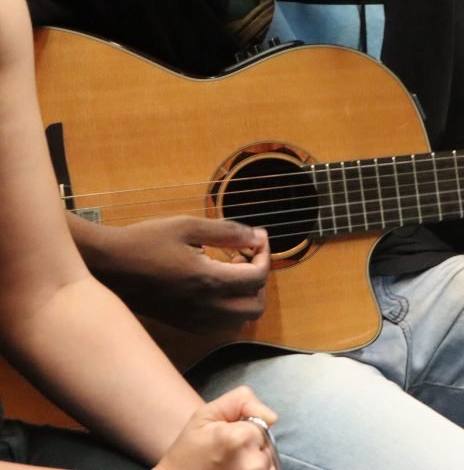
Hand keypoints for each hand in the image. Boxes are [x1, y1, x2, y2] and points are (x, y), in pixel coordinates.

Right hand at [98, 217, 269, 331]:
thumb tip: (258, 237)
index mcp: (209, 281)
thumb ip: (228, 233)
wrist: (109, 266)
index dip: (266, 256)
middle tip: (244, 257)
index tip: (257, 239)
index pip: (258, 278)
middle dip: (260, 281)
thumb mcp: (189, 227)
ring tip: (230, 270)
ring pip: (240, 320)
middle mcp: (206, 307)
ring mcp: (195, 320)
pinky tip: (214, 286)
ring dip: (246, 296)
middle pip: (256, 306)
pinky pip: (220, 325)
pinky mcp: (184, 325)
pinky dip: (229, 308)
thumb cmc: (147, 241)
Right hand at [154, 387, 277, 469]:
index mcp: (239, 438)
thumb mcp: (207, 413)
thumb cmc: (190, 449)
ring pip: (267, 461)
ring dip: (253, 461)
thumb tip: (272, 417)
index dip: (245, 429)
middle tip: (228, 453)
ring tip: (230, 464)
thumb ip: (242, 401)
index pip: (261, 425)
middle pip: (266, 445)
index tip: (227, 438)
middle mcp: (251, 462)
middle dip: (251, 446)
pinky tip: (235, 469)